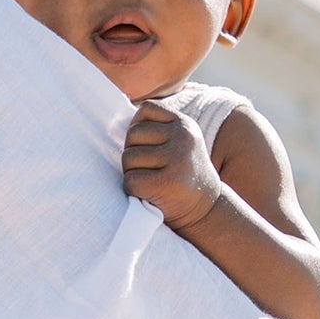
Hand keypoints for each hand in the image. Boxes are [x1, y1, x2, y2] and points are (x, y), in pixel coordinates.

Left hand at [122, 101, 221, 230]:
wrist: (206, 209)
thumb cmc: (180, 174)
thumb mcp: (177, 143)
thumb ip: (155, 129)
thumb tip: (113, 119)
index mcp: (184, 124)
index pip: (146, 109)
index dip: (138, 128)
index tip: (149, 147)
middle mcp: (183, 137)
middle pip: (132, 134)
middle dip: (132, 152)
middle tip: (149, 169)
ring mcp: (177, 159)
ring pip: (128, 157)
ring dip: (132, 172)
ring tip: (151, 180)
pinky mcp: (168, 182)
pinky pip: (130, 180)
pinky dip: (133, 190)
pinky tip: (150, 193)